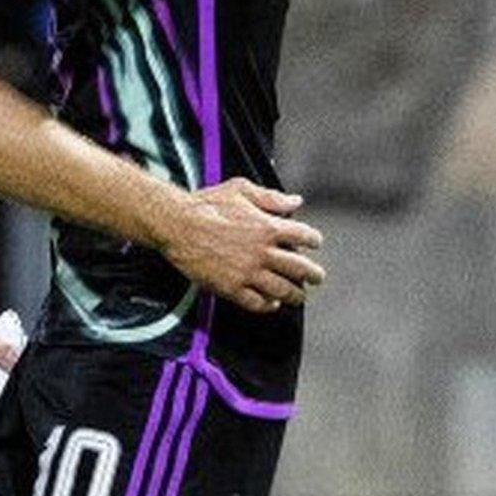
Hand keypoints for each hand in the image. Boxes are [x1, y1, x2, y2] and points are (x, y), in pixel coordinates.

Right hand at [158, 179, 323, 314]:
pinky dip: (269, 305)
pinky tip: (272, 304)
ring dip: (296, 294)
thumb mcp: (241, 189)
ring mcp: (248, 273)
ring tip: (300, 295)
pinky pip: (258, 303)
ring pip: (283, 290)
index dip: (313, 240)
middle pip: (300, 268)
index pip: (304, 236)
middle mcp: (263, 252)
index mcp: (268, 227)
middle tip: (317, 277)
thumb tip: (296, 202)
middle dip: (314, 274)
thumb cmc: (206, 204)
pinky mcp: (232, 288)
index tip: (314, 243)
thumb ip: (271, 198)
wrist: (177, 225)